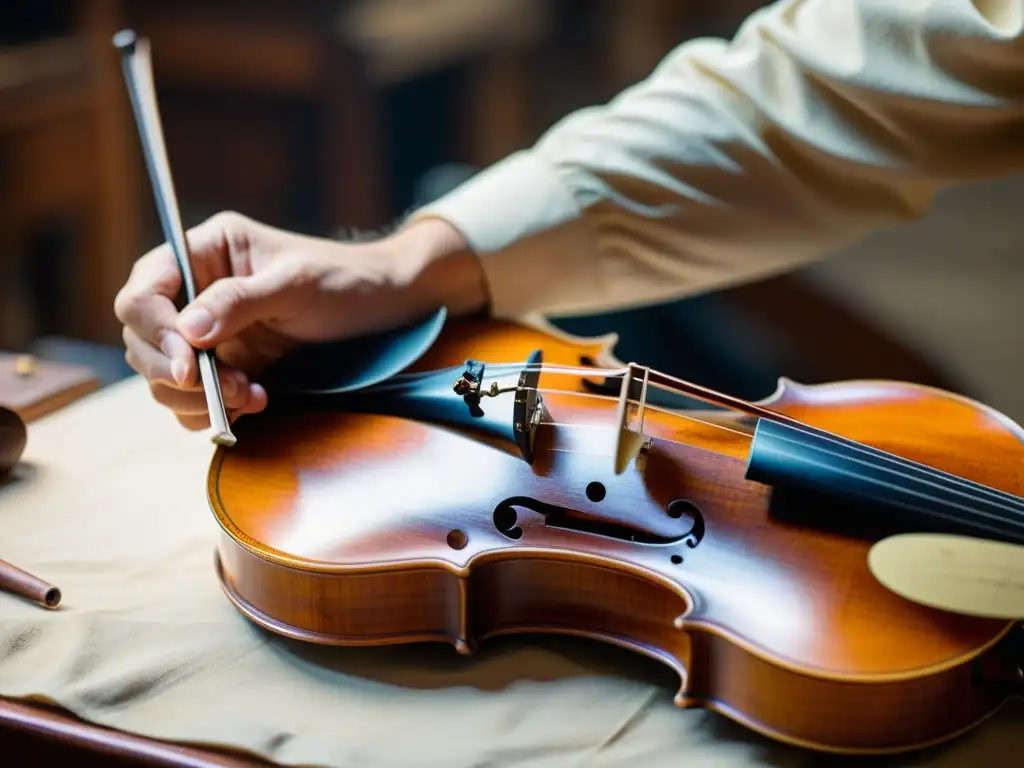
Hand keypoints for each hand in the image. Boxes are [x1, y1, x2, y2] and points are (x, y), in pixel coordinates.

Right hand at [114, 211, 486, 430]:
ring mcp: (210, 333)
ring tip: (251, 395)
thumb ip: (239, 302)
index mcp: (205, 252)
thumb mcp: (295, 282)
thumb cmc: (345, 279)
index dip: (153, 331)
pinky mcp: (228, 366)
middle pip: (144, 341)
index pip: (144, 292)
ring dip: (199, 397)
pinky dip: (214, 409)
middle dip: (179, 373)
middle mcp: (197, 292)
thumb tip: (187, 331)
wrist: (386, 307)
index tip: (189, 364)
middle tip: (228, 388)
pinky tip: (256, 401)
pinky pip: (194, 398)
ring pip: (164, 376)